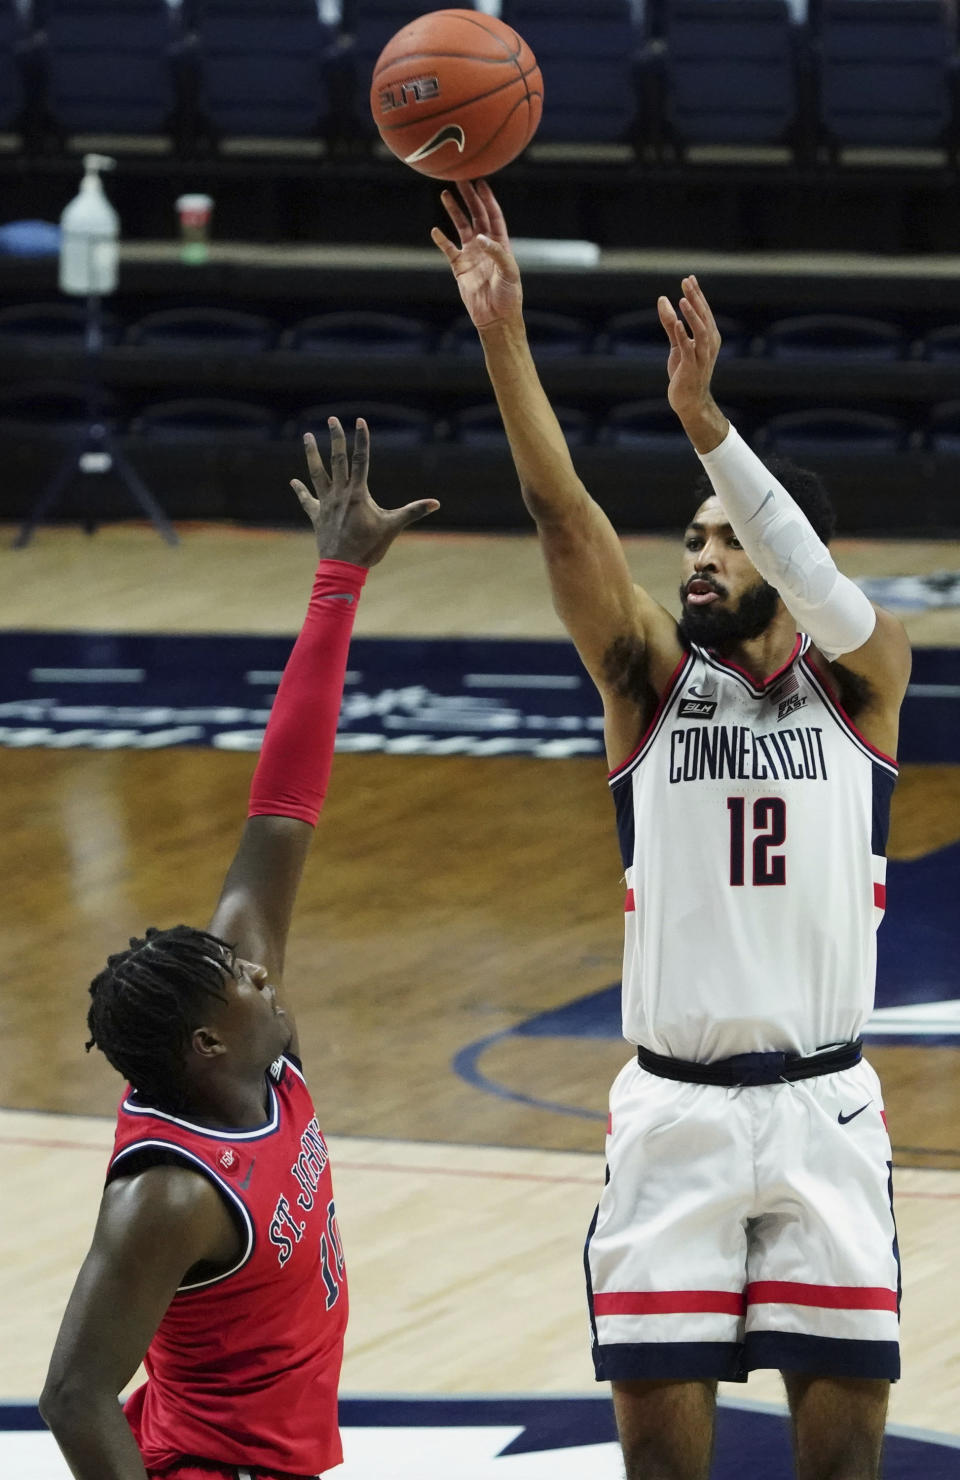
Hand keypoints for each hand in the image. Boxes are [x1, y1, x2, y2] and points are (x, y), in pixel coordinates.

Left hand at [291, 419, 438, 566]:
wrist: (343, 567)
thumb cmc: (369, 547)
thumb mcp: (393, 527)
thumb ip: (413, 512)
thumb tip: (436, 503)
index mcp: (358, 493)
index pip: (360, 460)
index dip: (361, 440)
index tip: (360, 421)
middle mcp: (339, 494)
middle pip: (337, 460)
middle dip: (336, 438)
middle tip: (332, 419)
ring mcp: (326, 504)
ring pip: (317, 473)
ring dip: (312, 454)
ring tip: (307, 436)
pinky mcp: (317, 516)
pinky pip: (307, 501)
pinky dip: (300, 491)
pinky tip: (293, 481)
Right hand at [431, 179, 522, 329]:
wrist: (496, 317)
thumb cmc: (508, 295)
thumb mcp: (509, 272)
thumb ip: (496, 252)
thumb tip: (479, 237)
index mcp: (500, 243)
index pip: (493, 215)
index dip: (487, 199)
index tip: (480, 183)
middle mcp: (485, 245)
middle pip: (476, 215)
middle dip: (469, 198)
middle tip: (461, 181)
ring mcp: (471, 255)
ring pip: (461, 227)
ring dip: (454, 211)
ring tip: (445, 195)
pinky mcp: (460, 268)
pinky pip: (448, 249)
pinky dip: (441, 240)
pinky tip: (435, 230)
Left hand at [657, 275, 722, 420]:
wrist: (690, 401)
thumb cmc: (685, 372)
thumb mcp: (677, 345)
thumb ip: (671, 323)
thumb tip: (663, 300)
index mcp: (709, 337)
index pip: (704, 311)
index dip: (697, 295)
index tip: (689, 279)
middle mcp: (709, 345)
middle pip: (704, 317)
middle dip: (696, 298)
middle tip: (686, 282)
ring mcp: (702, 356)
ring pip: (701, 331)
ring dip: (692, 315)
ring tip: (683, 299)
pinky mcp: (692, 367)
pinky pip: (689, 349)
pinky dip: (684, 335)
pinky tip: (678, 323)